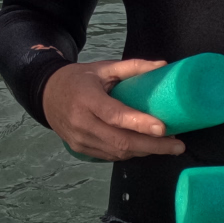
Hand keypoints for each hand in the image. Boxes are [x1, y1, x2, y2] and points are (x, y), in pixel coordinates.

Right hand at [42, 60, 185, 160]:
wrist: (46, 95)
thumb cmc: (78, 79)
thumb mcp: (103, 68)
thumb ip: (132, 68)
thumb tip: (163, 65)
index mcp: (87, 98)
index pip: (115, 115)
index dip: (139, 123)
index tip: (163, 128)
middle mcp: (82, 122)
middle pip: (120, 141)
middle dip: (152, 146)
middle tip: (177, 145)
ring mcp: (80, 139)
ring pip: (118, 152)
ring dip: (144, 151)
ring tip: (167, 146)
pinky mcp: (81, 149)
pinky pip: (110, 156)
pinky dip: (130, 153)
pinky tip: (145, 148)